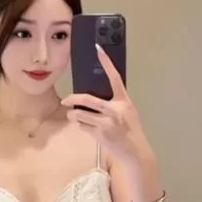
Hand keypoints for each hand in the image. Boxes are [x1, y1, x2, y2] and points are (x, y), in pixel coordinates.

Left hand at [62, 44, 152, 164]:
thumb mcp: (128, 113)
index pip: (115, 78)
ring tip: (73, 116)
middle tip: (65, 100)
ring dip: (73, 115)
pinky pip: (83, 126)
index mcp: (124, 101)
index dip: (106, 62)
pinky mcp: (99, 135)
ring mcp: (106, 123)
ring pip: (80, 115)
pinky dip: (81, 126)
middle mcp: (115, 110)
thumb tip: (93, 98)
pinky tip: (86, 127)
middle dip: (72, 99)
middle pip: (87, 99)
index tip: (98, 49)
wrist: (136, 153)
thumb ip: (115, 104)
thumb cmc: (132, 131)